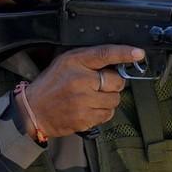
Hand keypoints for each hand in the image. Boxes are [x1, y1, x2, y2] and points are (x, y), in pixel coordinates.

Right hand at [22, 45, 143, 137]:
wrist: (33, 111)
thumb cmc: (51, 85)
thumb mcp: (65, 62)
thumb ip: (88, 60)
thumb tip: (116, 63)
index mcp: (75, 62)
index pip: (105, 54)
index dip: (124, 53)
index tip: (139, 53)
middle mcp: (80, 80)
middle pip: (117, 81)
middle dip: (113, 84)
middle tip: (99, 85)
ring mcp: (83, 101)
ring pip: (115, 100)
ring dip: (108, 100)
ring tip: (92, 98)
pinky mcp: (85, 119)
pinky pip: (108, 115)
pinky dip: (102, 112)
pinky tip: (88, 109)